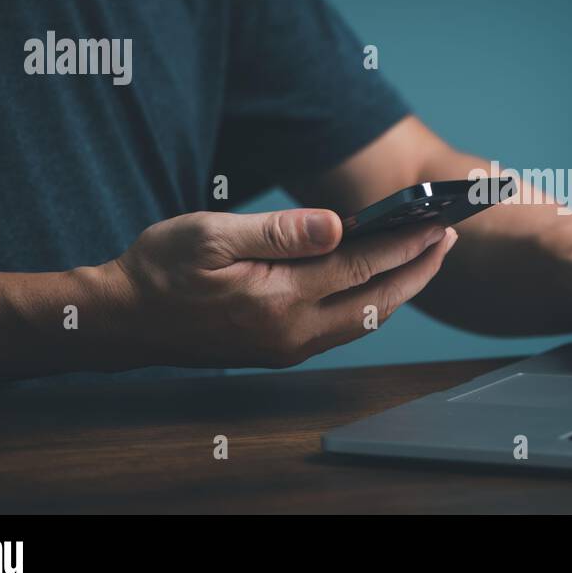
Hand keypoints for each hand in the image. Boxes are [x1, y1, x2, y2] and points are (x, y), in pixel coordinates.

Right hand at [108, 208, 457, 367]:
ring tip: (424, 254)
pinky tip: (379, 280)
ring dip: (399, 288)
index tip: (438, 222)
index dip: (406, 244)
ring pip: (364, 320)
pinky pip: (342, 328)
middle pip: (378, 302)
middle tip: (448, 238)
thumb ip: (279, 231)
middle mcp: (292, 332)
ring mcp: (288, 347)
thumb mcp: (211, 234)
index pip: (363, 267)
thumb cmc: (160, 268)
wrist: (123, 320)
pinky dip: (370, 302)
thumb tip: (338, 223)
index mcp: (278, 298)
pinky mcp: (280, 350)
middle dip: (419, 270)